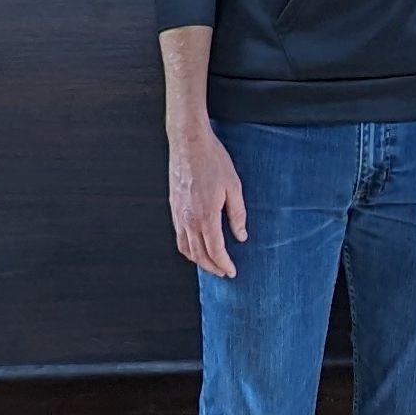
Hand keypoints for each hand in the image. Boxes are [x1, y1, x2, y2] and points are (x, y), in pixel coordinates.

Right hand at [169, 124, 248, 279]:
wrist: (189, 142)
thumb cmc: (213, 161)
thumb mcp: (234, 187)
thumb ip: (238, 215)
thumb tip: (241, 236)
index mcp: (206, 216)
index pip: (215, 251)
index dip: (224, 264)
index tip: (232, 271)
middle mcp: (189, 220)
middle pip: (200, 255)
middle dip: (213, 267)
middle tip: (224, 272)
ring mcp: (179, 215)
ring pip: (186, 249)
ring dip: (198, 261)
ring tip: (211, 264)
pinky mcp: (173, 208)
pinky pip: (178, 237)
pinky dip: (187, 249)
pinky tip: (195, 247)